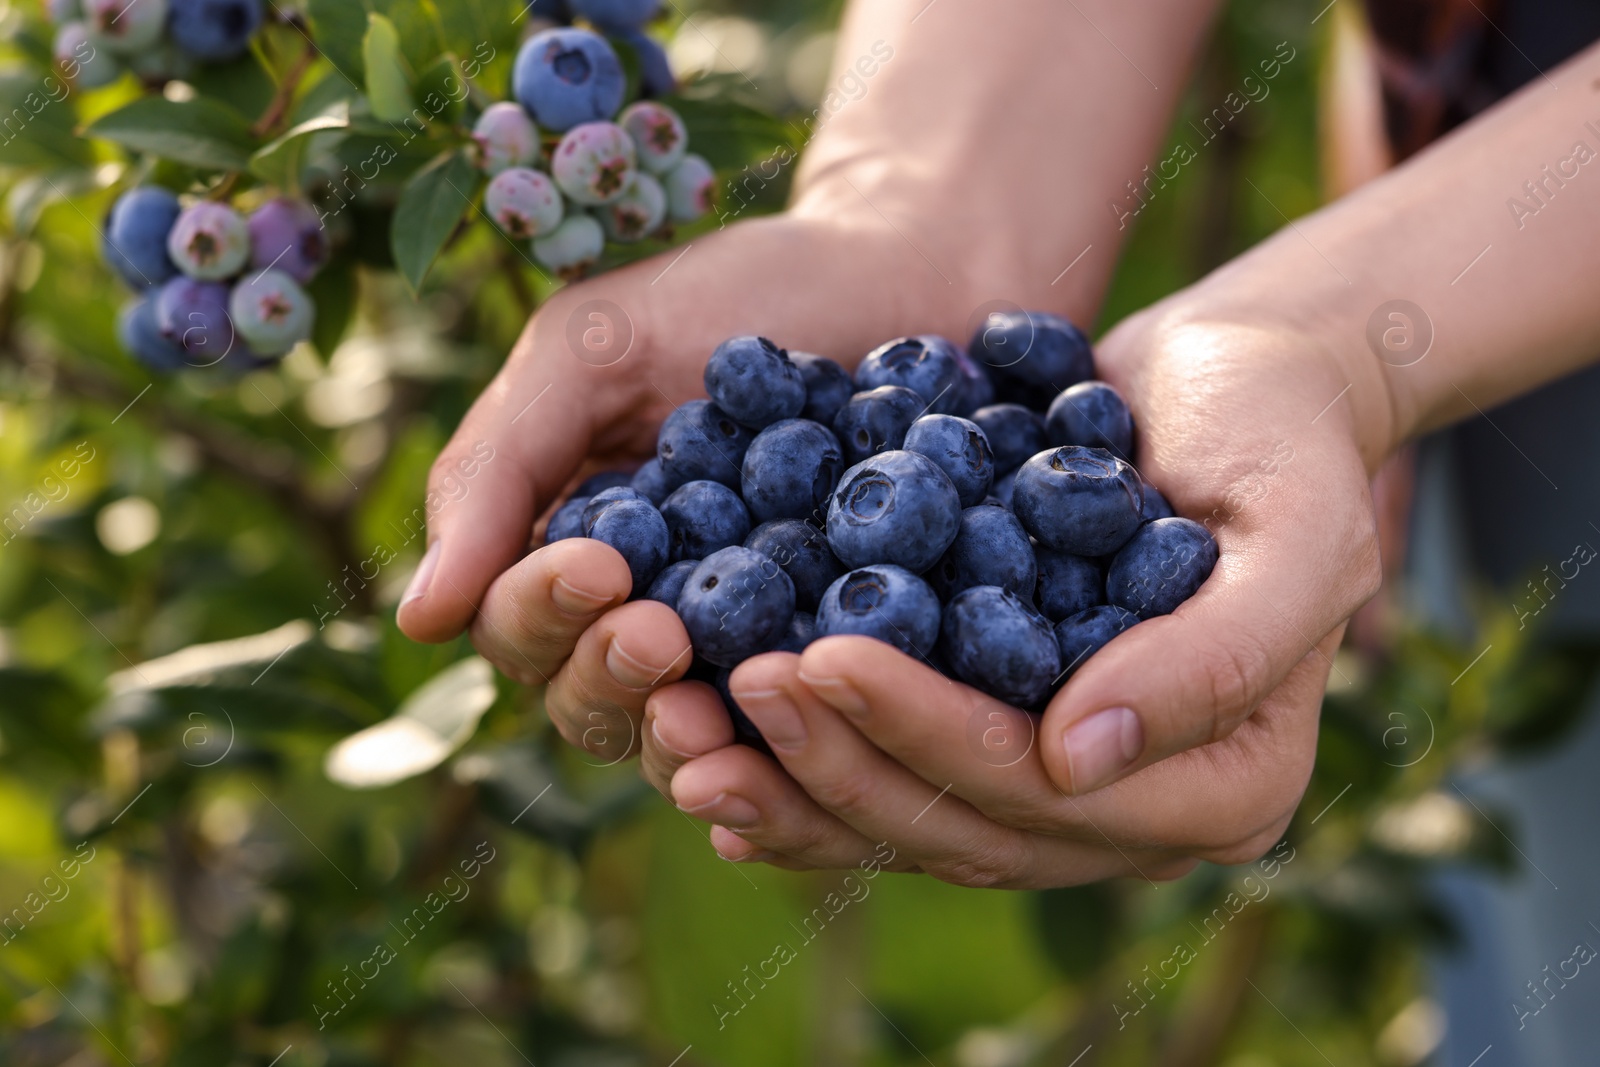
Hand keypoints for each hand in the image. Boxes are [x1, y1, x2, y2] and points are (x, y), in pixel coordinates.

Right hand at [394, 204, 1004, 762]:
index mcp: (566, 541)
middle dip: (606, 675)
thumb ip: (500, 468)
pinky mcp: (831, 666)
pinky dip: (776, 753)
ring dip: (676, 737)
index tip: (599, 566)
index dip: (539, 611)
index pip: (514, 623)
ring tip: (708, 708)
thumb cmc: (737, 297)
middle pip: (583, 699)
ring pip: (673, 739)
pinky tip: (790, 742)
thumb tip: (419, 624)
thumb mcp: (595, 350)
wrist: (905, 278)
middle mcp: (640, 610)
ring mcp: (737, 647)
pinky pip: (789, 736)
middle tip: (661, 633)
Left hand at [651, 295, 1390, 885]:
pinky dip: (801, 774)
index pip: (1051, 790)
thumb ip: (1218, 654)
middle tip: (737, 686)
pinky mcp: (994, 735)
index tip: (827, 656)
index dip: (930, 735)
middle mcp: (1132, 810)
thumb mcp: (1296, 526)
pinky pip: (889, 779)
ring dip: (796, 785)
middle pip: (965, 826)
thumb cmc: (1281, 439)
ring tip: (689, 731)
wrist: (1228, 384)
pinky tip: (711, 751)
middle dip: (840, 763)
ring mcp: (1058, 786)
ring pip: (911, 822)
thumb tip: (1078, 758)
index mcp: (1225, 787)